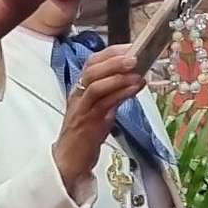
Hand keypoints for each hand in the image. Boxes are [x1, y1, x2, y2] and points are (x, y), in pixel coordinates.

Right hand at [53, 45, 145, 197]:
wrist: (69, 161)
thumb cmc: (86, 135)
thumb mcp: (101, 109)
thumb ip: (115, 94)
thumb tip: (138, 79)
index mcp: (80, 88)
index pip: (93, 62)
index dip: (112, 52)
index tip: (133, 46)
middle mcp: (78, 94)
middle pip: (92, 68)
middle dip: (114, 60)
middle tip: (136, 55)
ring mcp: (81, 108)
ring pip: (95, 83)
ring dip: (117, 75)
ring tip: (137, 70)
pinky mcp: (86, 122)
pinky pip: (102, 103)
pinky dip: (120, 93)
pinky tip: (134, 88)